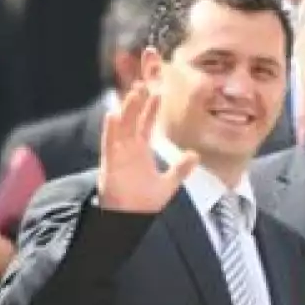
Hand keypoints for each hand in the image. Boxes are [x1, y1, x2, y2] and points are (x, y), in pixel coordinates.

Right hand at [96, 84, 197, 213]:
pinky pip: (109, 145)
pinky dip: (110, 130)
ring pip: (121, 128)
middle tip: (143, 83)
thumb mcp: (168, 184)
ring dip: (126, 110)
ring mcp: (118, 156)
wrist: (130, 221)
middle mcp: (128, 150)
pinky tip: (112, 115)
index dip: (151, 109)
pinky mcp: (109, 166)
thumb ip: (180, 169)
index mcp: (141, 152)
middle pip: (133, 121)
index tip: (159, 92)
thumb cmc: (144, 204)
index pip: (146, 124)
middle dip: (137, 103)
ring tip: (132, 93)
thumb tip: (195, 155)